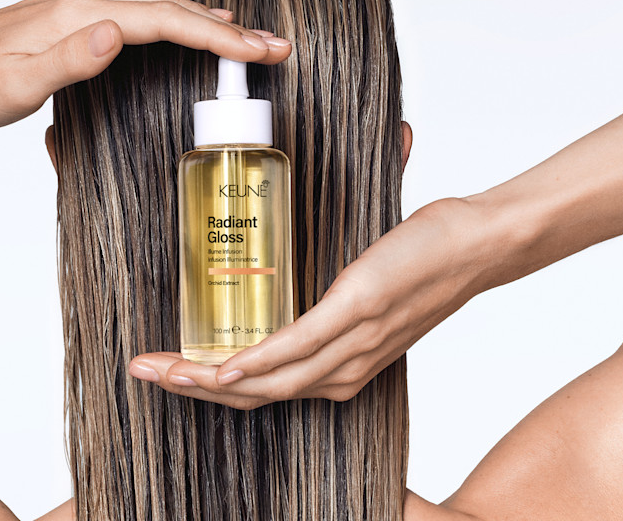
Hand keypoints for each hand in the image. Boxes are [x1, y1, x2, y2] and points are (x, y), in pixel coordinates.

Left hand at [0, 0, 291, 129]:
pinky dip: (181, 18)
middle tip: (276, 46)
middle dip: (230, 29)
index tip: (260, 49)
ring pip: (163, 6)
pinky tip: (196, 21)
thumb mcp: (15, 87)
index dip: (218, 36)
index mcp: (83, 15)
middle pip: (175, 9)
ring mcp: (86, 2)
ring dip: (210, 21)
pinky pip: (146, 10)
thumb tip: (116, 35)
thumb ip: (68, 61)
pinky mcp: (82, 13)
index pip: (166, 21)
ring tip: (251, 38)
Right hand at [128, 198, 496, 409]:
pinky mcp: (353, 315)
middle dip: (189, 387)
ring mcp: (348, 348)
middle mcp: (343, 372)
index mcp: (342, 369)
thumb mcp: (367, 288)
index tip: (171, 372)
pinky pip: (293, 350)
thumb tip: (290, 228)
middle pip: (252, 395)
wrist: (478, 245)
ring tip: (159, 369)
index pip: (263, 390)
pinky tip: (217, 367)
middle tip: (144, 371)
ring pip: (264, 381)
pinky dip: (251, 363)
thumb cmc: (423, 262)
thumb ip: (327, 282)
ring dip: (204, 379)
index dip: (209, 389)